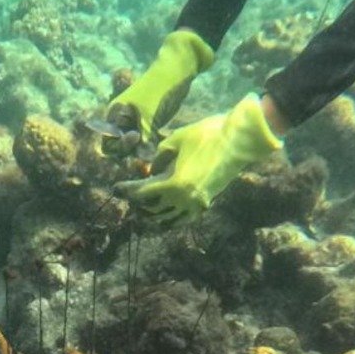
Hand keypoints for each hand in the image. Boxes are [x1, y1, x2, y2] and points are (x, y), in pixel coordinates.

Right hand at [104, 29, 214, 141]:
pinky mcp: (148, 124)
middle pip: (121, 148)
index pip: (108, 144)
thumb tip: (143, 161)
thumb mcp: (149, 117)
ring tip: (158, 144)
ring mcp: (135, 122)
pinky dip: (153, 144)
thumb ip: (143, 141)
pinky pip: (146, 141)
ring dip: (145, 149)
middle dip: (133, 152)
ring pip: (135, 146)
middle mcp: (121, 120)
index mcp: (115, 115)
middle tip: (149, 149)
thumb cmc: (158, 91)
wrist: (176, 71)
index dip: (121, 148)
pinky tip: (163, 139)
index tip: (137, 139)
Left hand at [118, 94, 282, 225]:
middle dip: (137, 201)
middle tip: (128, 194)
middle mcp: (184, 199)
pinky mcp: (206, 203)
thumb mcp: (175, 140)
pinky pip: (183, 218)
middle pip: (152, 208)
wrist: (239, 139)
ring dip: (152, 212)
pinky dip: (171, 218)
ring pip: (167, 218)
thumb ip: (159, 157)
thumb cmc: (206, 134)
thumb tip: (151, 170)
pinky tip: (164, 215)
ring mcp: (197, 204)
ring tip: (142, 206)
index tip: (116, 188)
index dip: (127, 190)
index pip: (143, 193)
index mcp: (175, 183)